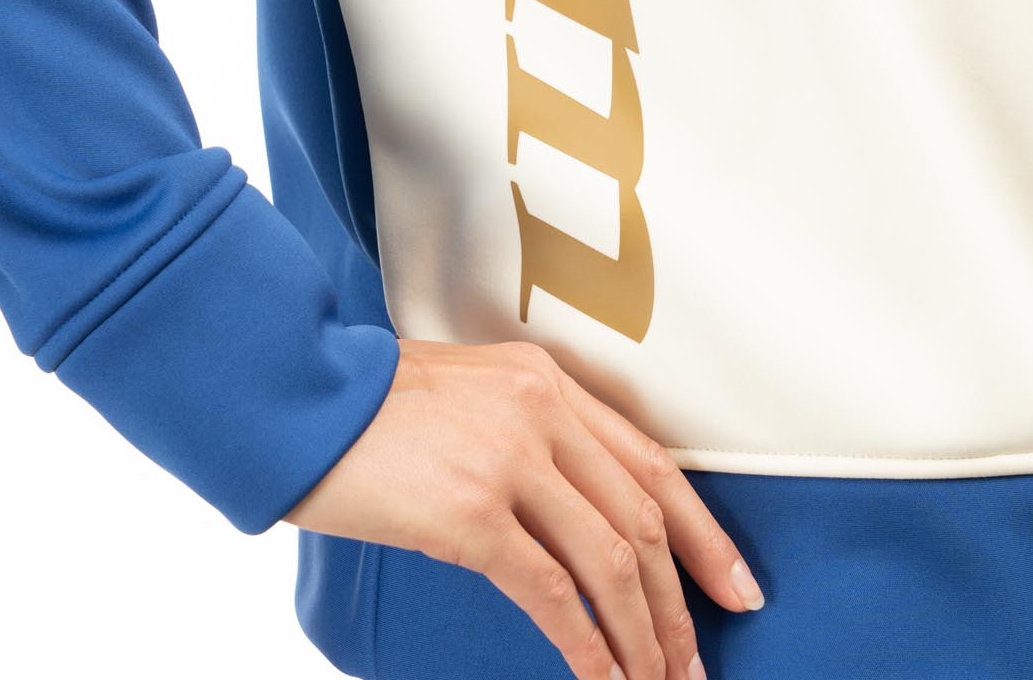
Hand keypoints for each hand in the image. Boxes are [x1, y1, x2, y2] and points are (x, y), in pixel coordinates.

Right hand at [284, 338, 763, 679]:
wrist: (297, 396)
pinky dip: (586, 647)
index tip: (735, 584)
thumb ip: (529, 432)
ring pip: (609, 560)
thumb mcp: (470, 394)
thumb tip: (577, 510)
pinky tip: (599, 679)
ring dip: (642, 635)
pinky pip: (551, 594)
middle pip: (643, 517)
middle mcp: (541, 411)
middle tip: (700, 660)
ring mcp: (509, 459)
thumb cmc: (371, 402)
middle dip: (681, 601)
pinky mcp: (470, 512)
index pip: (651, 462)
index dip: (704, 531)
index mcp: (547, 381)